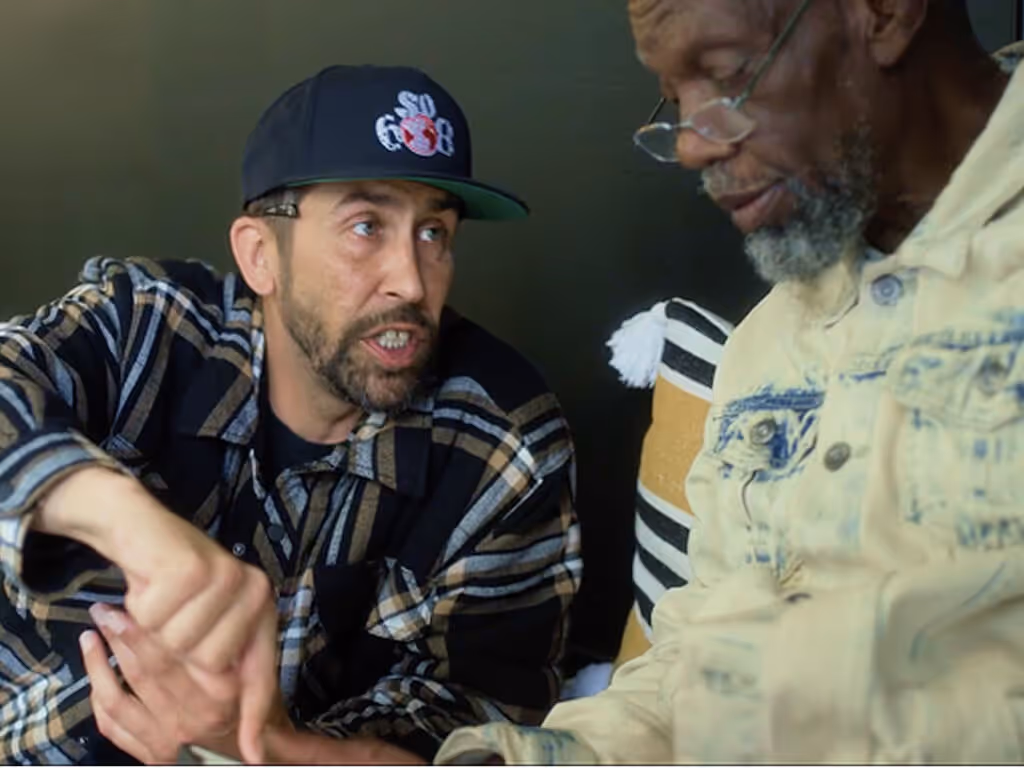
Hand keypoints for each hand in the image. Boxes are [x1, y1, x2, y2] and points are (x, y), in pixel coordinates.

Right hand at [39, 467, 278, 761]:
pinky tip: (147, 586)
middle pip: (209, 666)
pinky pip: (154, 618)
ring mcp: (227, 575)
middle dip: (176, 655)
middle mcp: (254, 589)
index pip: (259, 671)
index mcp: (261, 607)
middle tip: (165, 625)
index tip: (254, 757)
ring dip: (154, 629)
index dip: (254, 713)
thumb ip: (224, 673)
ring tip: (159, 603)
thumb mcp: (207, 629)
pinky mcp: (193, 566)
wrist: (146, 530)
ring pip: (179, 644)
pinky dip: (139, 608)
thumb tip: (251, 746)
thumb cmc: (175, 586)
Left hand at [82, 604, 293, 762]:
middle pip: (140, 674)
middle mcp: (187, 722)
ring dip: (98, 666)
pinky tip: (94, 677)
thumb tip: (192, 614)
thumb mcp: (258, 676)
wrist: (260, 756)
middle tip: (103, 611)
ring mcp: (164, 742)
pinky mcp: (150, 756)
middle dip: (118, 639)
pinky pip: (113, 727)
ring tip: (90, 637)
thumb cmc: (258, 709)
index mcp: (214, 699)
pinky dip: (97, 701)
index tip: (126, 606)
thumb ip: (229, 652)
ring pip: (117, 700)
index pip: (168, 659)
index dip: (142, 631)